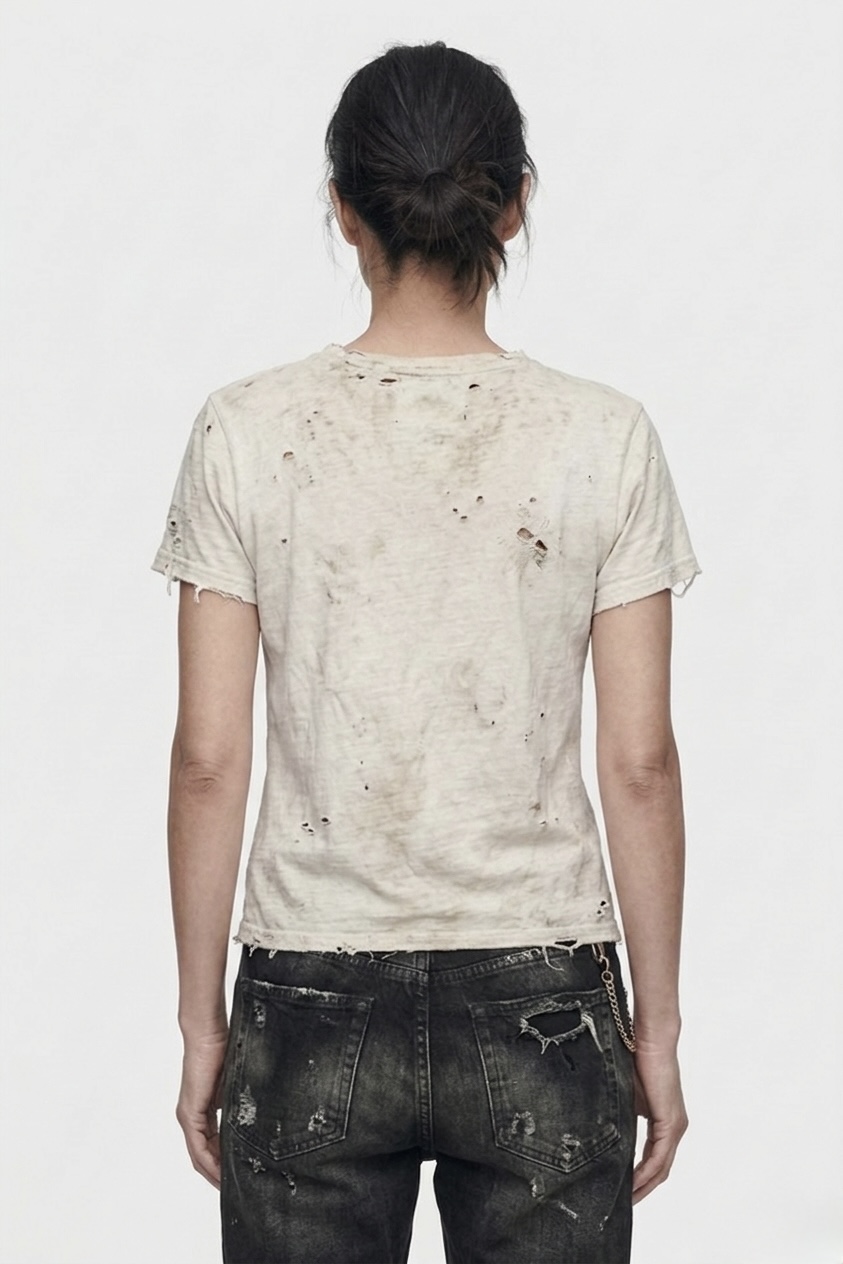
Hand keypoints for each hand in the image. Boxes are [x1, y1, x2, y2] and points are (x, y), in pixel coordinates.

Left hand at [175, 1028, 228, 1188]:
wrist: (208, 1034)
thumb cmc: (224, 1050)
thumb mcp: (237, 1085)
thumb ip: (240, 1103)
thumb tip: (259, 1116)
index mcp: (203, 1110)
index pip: (212, 1145)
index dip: (224, 1162)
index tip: (241, 1173)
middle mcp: (192, 1117)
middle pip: (204, 1156)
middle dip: (220, 1173)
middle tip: (239, 1188)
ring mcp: (188, 1116)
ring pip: (200, 1155)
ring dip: (214, 1173)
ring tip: (231, 1186)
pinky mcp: (189, 1114)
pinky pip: (198, 1147)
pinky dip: (209, 1162)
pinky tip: (222, 1172)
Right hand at [630, 1040, 688, 1202]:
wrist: (651, 1041)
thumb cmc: (637, 1060)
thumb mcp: (626, 1096)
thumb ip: (621, 1116)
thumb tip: (604, 1132)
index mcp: (664, 1122)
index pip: (654, 1158)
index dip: (639, 1176)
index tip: (622, 1189)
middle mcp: (674, 1128)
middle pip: (660, 1170)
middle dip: (642, 1189)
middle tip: (622, 1204)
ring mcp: (675, 1127)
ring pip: (661, 1168)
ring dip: (644, 1186)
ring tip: (625, 1200)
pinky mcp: (671, 1123)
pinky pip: (659, 1157)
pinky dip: (646, 1173)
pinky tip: (632, 1183)